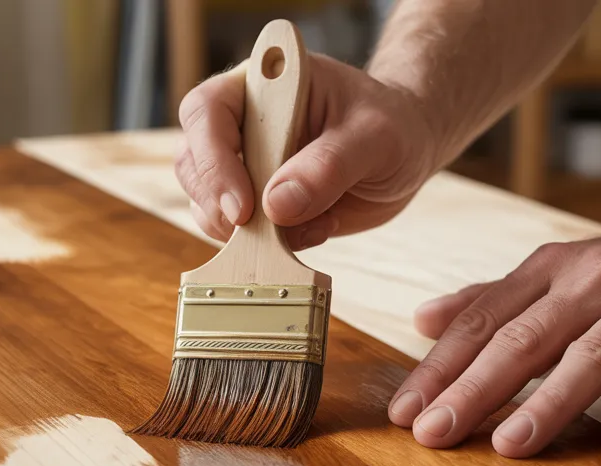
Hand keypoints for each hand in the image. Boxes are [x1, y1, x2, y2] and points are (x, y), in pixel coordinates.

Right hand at [175, 54, 437, 249]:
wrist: (406, 149)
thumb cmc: (392, 124)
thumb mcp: (374, 137)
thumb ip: (328, 167)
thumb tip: (277, 206)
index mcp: (264, 85)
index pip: (207, 111)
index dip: (213, 160)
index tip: (243, 207)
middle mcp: (242, 122)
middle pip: (194, 162)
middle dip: (220, 205)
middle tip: (263, 232)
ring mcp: (245, 164)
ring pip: (208, 203)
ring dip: (248, 232)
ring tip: (313, 226)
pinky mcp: (257, 202)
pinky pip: (240, 232)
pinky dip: (268, 245)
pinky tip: (315, 230)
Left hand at [387, 215, 600, 456]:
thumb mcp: (560, 274)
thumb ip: (493, 299)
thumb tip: (422, 320)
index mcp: (553, 269)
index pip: (485, 321)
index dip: (441, 367)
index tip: (404, 412)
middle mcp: (597, 281)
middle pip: (527, 339)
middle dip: (475, 389)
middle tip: (435, 435)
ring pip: (593, 356)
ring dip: (548, 402)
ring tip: (509, 445)